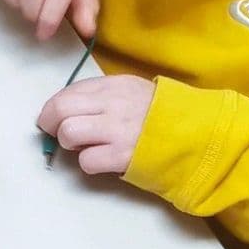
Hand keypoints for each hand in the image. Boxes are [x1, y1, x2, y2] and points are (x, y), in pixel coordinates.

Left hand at [37, 75, 155, 175]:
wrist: (198, 134)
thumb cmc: (162, 115)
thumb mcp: (132, 91)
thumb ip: (101, 95)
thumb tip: (65, 107)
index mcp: (114, 85)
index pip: (67, 92)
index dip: (53, 108)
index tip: (54, 118)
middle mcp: (113, 104)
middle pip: (59, 110)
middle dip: (50, 125)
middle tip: (58, 134)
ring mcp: (117, 130)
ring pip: (68, 133)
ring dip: (69, 144)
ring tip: (85, 146)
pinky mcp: (121, 155)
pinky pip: (86, 161)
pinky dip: (89, 163)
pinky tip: (104, 160)